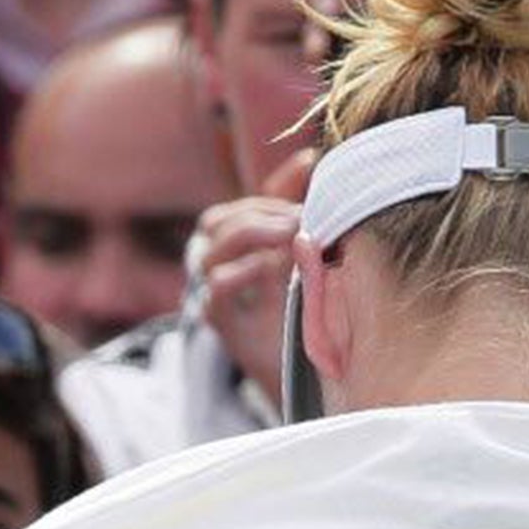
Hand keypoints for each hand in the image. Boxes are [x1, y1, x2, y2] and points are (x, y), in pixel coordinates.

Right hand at [197, 149, 316, 404]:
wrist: (318, 371)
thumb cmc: (314, 306)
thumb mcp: (310, 251)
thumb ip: (304, 208)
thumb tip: (309, 157)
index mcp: (240, 250)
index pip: (239, 207)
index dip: (271, 194)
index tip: (310, 191)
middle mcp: (221, 268)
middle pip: (217, 221)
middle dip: (259, 213)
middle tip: (300, 218)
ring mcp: (216, 296)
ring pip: (210, 249)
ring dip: (250, 234)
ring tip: (290, 235)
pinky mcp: (222, 325)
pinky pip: (214, 289)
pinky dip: (240, 273)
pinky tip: (271, 269)